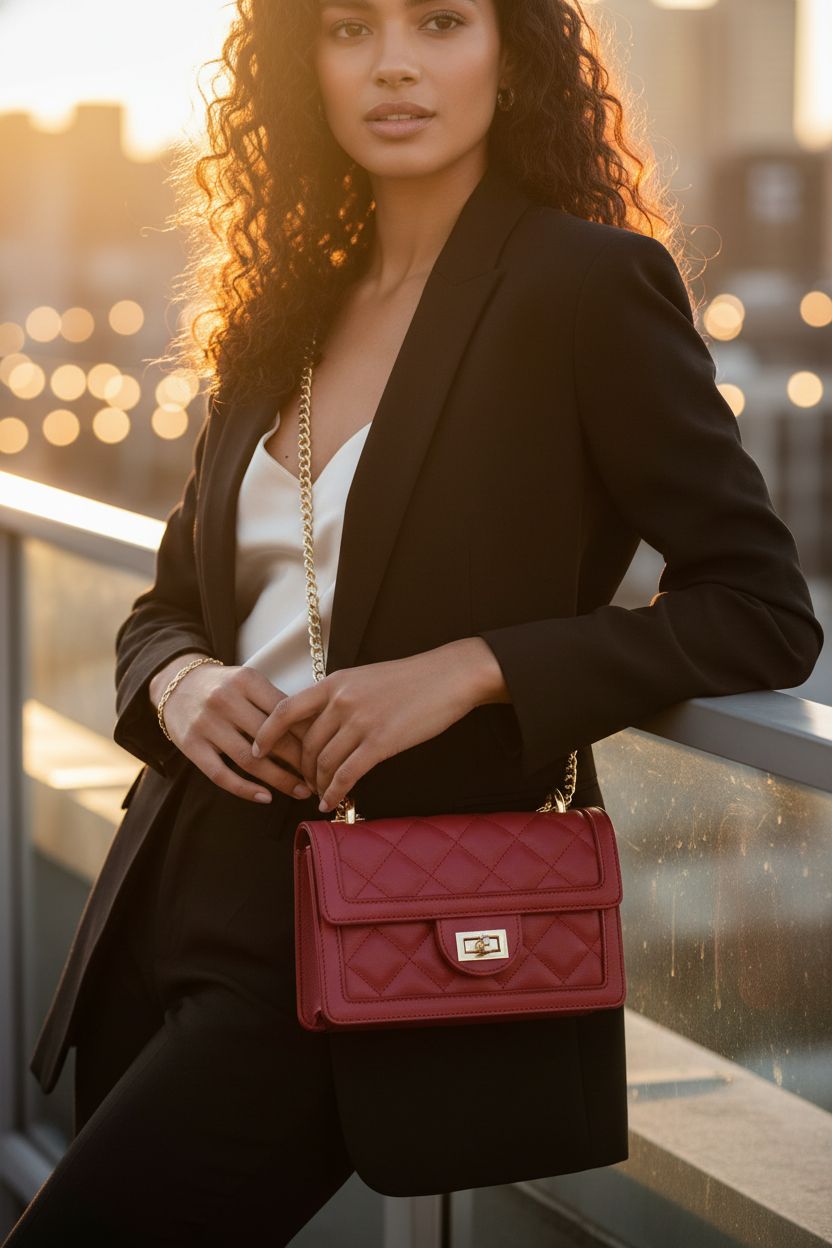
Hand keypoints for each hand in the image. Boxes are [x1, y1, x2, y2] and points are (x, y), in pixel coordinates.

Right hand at [156, 660, 316, 802]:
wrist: (176, 683)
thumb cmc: (224, 686)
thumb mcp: (249, 681)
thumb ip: (275, 701)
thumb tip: (316, 730)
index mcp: (246, 680)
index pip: (285, 713)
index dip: (309, 736)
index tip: (327, 752)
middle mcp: (225, 700)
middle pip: (271, 738)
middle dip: (300, 762)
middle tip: (319, 777)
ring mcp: (206, 724)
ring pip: (250, 760)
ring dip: (279, 780)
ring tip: (300, 791)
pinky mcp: (190, 745)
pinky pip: (220, 774)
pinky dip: (245, 789)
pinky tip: (265, 797)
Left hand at [251, 638, 507, 811]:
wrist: (449, 677)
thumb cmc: (410, 679)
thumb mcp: (365, 679)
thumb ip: (340, 698)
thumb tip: (320, 724)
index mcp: (335, 683)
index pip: (285, 709)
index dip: (266, 733)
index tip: (256, 750)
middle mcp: (341, 701)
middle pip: (305, 744)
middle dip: (300, 769)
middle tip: (302, 784)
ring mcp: (360, 722)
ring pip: (324, 763)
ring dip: (318, 784)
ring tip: (318, 795)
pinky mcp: (380, 742)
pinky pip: (347, 774)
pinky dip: (335, 792)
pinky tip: (332, 802)